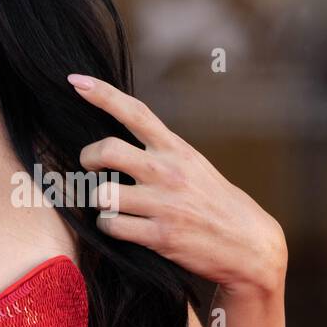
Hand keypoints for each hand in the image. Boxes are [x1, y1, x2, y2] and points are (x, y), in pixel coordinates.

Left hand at [68, 73, 287, 297]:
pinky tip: (121, 226)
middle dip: (88, 157)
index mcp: (176, 150)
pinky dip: (109, 226)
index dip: (102, 94)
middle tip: (90, 166)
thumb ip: (159, 150)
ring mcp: (164, 204)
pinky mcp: (161, 236)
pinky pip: (112, 225)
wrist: (251, 246)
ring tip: (112, 205)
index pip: (135, 112)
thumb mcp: (192, 165)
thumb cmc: (214, 202)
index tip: (75, 80)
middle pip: (107, 150)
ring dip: (99, 201)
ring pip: (103, 193)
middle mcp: (168, 172)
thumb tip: (115, 141)